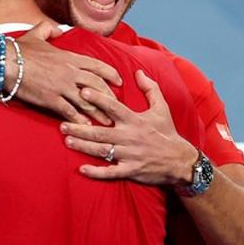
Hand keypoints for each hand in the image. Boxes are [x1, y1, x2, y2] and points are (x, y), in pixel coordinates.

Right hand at [4, 21, 121, 124]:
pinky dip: (80, 120)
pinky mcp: (51, 100)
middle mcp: (70, 72)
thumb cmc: (20, 49)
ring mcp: (62, 87)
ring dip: (99, 113)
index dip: (111, 74)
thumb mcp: (37, 33)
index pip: (97, 66)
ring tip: (107, 123)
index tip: (119, 81)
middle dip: (109, 97)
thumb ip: (49, 30)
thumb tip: (56, 30)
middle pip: (97, 86)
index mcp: (69, 57)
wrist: (6, 62)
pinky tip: (86, 127)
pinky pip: (70, 112)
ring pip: (87, 102)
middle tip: (116, 107)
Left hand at [60, 70, 198, 184]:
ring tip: (67, 140)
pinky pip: (111, 172)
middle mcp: (130, 137)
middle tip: (62, 123)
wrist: (181, 161)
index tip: (82, 91)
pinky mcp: (130, 170)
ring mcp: (129, 155)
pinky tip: (81, 169)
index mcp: (135, 120)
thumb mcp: (162, 108)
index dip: (98, 99)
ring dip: (83, 146)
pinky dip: (96, 172)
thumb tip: (138, 72)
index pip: (113, 107)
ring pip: (102, 151)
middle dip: (80, 127)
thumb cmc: (168, 132)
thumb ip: (150, 89)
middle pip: (100, 132)